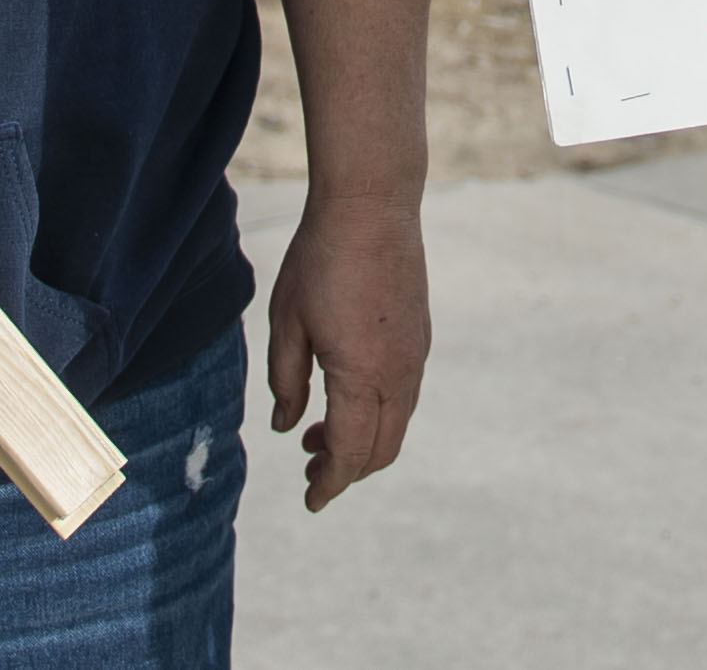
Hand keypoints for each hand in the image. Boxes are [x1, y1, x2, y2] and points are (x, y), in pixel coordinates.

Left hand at [262, 188, 428, 509]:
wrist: (373, 205)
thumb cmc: (321, 260)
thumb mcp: (286, 322)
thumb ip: (285, 382)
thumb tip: (287, 426)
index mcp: (361, 375)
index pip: (348, 451)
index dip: (328, 483)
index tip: (310, 500)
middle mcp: (398, 373)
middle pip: (380, 449)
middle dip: (346, 471)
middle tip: (309, 472)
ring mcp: (415, 355)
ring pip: (397, 425)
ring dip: (363, 443)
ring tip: (319, 436)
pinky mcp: (420, 336)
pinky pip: (405, 396)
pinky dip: (379, 415)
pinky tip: (347, 398)